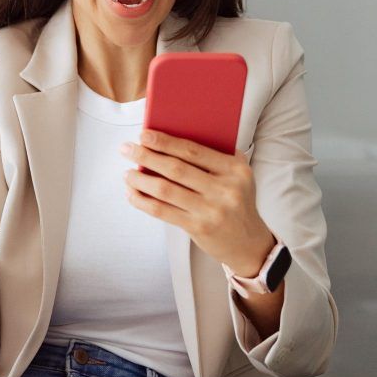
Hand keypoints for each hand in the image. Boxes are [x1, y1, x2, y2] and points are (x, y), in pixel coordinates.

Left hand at [121, 130, 274, 275]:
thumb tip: (168, 141)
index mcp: (235, 170)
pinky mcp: (199, 228)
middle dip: (147, 156)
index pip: (193, 150)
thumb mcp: (236, 177)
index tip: (144, 134)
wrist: (249, 243)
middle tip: (127, 149)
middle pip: (176, 168)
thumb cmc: (235, 202)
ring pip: (166, 190)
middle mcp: (225, 189)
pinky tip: (133, 193)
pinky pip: (163, 211)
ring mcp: (212, 210)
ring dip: (141, 179)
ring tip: (127, 172)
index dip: (165, 142)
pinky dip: (143, 201)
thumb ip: (213, 159)